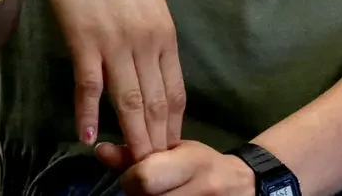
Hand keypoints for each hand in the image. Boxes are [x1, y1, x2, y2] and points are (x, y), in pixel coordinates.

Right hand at [42, 0, 185, 161]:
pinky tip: (89, 135)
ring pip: (128, 101)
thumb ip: (150, 35)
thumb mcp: (146, 1)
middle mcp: (145, 42)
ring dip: (131, 138)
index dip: (173, 128)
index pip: (175, 94)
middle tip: (154, 172)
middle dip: (156, 143)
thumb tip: (152, 67)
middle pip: (155, 105)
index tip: (170, 152)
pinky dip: (89, 113)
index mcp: (164, 34)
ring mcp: (115, 41)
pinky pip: (90, 83)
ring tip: (131, 166)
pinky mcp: (84, 37)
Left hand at [95, 141, 255, 195]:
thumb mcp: (173, 149)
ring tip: (156, 192)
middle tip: (144, 188)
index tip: (136, 172)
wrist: (242, 185)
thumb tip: (99, 150)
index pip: (144, 177)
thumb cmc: (201, 162)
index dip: (132, 177)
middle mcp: (200, 190)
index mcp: (192, 163)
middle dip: (138, 194)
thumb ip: (135, 150)